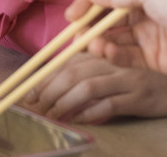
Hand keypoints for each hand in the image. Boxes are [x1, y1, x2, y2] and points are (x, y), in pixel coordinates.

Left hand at [24, 50, 166, 122]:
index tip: (30, 92)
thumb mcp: (108, 71)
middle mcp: (112, 62)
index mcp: (101, 52)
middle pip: (74, 73)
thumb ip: (84, 72)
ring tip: (53, 114)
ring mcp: (127, 79)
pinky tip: (79, 118)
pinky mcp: (140, 98)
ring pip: (88, 87)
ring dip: (66, 102)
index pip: (66, 62)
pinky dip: (92, 112)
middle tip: (37, 106)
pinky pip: (111, 104)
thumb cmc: (135, 79)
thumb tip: (50, 85)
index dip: (45, 77)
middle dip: (50, 91)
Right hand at [64, 0, 166, 74]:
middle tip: (78, 35)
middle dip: (91, 25)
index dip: (88, 3)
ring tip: (93, 45)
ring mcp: (151, 38)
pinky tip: (108, 53)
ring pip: (116, 39)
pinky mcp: (155, 62)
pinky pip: (128, 58)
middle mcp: (147, 13)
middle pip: (109, 17)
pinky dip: (114, 56)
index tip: (72, 16)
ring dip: (100, 41)